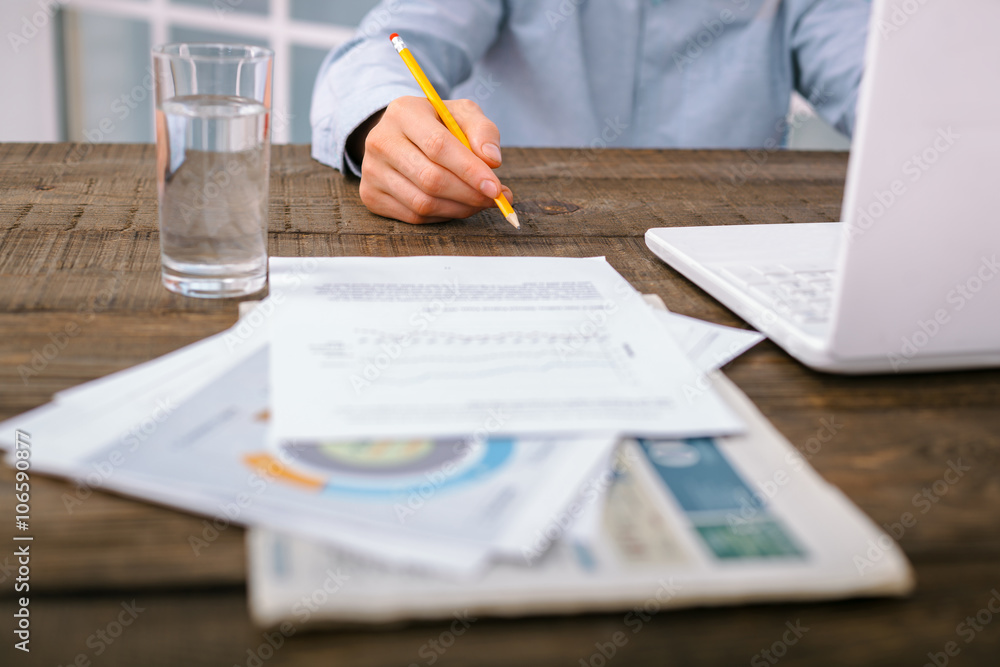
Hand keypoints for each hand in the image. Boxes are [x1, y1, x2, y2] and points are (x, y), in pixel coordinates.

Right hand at [354, 96, 512, 223]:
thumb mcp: (462, 115)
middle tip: (495, 199)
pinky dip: (443, 216)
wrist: (401, 136)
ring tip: (480, 202)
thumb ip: (483, 131)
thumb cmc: (437, 125)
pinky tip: (457, 206)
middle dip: (469, 194)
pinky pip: (413, 216)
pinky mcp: (371, 195)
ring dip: (460, 209)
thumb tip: (492, 161)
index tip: (495, 187)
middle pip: (430, 178)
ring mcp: (371, 170)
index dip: (469, 170)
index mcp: (402, 112)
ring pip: (422, 203)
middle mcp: (380, 140)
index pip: (438, 146)